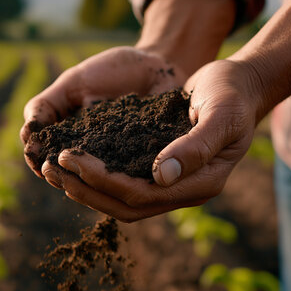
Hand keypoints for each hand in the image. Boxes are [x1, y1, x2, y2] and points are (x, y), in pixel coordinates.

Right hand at [21, 46, 184, 176]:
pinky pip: (126, 173)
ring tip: (72, 172)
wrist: (157, 65)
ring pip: (91, 178)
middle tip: (49, 169)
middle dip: (54, 172)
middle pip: (65, 172)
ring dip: (79, 179)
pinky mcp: (141, 162)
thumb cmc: (113, 71)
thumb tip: (26, 135)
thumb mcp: (73, 83)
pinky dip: (115, 174)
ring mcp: (114, 160)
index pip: (44, 154)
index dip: (36, 156)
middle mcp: (89, 153)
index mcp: (69, 137)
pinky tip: (107, 170)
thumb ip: (47, 105)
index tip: (34, 152)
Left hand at [38, 0, 290, 222]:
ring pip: (121, 200)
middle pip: (126, 205)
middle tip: (50, 167)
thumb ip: (197, 147)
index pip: (143, 195)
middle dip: (86, 189)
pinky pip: (124, 183)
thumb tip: (160, 176)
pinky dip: (97, 178)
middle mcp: (184, 191)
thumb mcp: (220, 114)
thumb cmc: (231, 93)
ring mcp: (172, 184)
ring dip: (86, 188)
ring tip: (53, 168)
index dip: (104, 181)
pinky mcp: (160, 171)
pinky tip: (73, 162)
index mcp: (201, 183)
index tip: (72, 159)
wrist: (239, 85)